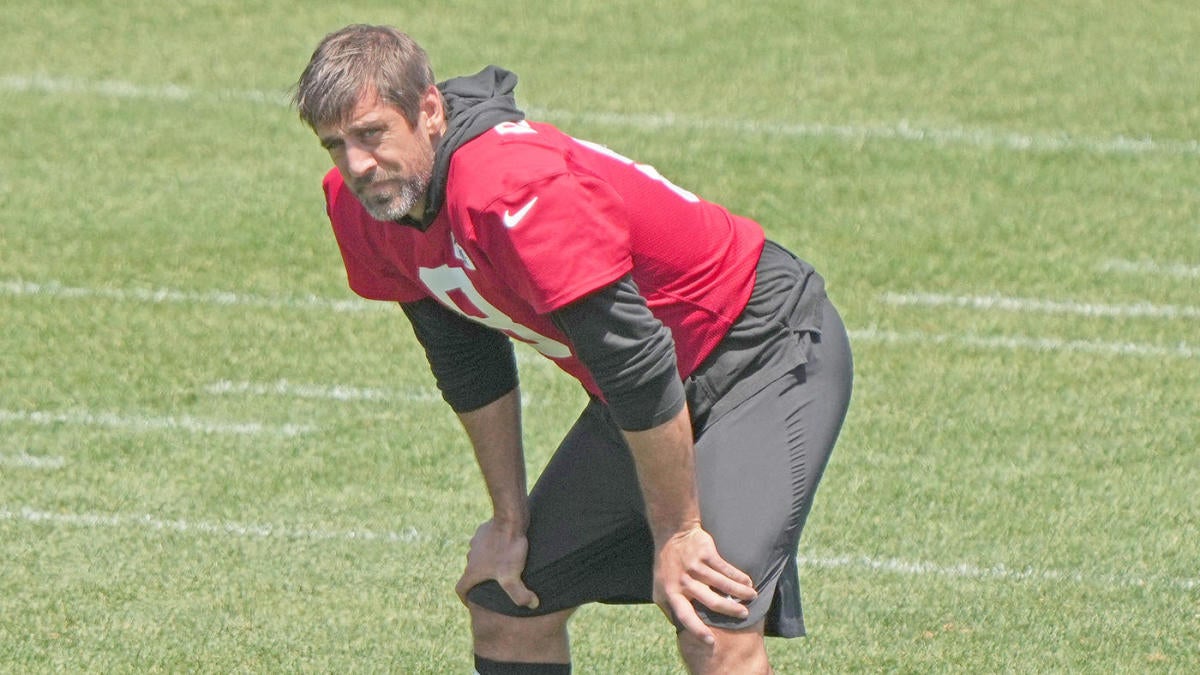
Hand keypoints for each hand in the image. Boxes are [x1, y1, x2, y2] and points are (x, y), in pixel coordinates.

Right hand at [454, 519, 539, 609]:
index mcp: (472, 570)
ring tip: (501, 570)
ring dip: (485, 566)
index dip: (465, 599)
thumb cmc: (508, 548)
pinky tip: (505, 552)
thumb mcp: (512, 575)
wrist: (509, 519)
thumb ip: (520, 594)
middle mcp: (470, 557)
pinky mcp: (483, 532)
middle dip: (478, 582)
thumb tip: (532, 605)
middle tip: (492, 589)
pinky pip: (485, 545)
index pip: (460, 589)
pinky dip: (492, 551)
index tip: (472, 605)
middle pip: (470, 574)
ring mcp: (475, 543)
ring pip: (478, 558)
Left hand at [653, 525, 756, 643]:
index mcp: (672, 593)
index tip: (711, 642)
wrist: (671, 533)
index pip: (685, 616)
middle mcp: (684, 581)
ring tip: (752, 597)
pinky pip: (726, 569)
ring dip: (741, 592)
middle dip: (731, 610)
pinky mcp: (706, 554)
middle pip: (711, 601)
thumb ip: (669, 608)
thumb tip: (680, 630)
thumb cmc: (667, 565)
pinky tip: (747, 581)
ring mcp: (695, 567)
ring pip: (723, 584)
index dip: (697, 630)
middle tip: (744, 615)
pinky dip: (739, 577)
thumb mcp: (659, 588)